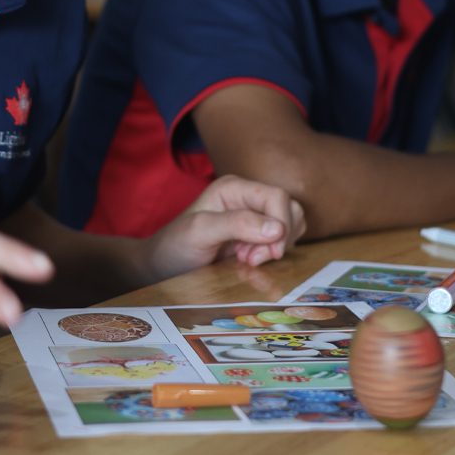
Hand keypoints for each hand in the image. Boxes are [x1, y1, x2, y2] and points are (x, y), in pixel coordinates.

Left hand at [142, 174, 304, 282]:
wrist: (164, 266)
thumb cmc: (175, 246)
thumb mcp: (200, 232)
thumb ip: (236, 224)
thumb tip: (276, 228)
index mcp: (234, 187)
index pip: (276, 197)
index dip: (281, 224)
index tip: (271, 252)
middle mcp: (247, 198)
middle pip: (289, 209)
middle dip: (279, 238)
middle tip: (252, 258)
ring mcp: (253, 216)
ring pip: (291, 224)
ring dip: (276, 246)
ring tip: (248, 259)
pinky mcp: (256, 235)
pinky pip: (283, 239)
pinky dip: (274, 252)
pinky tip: (250, 260)